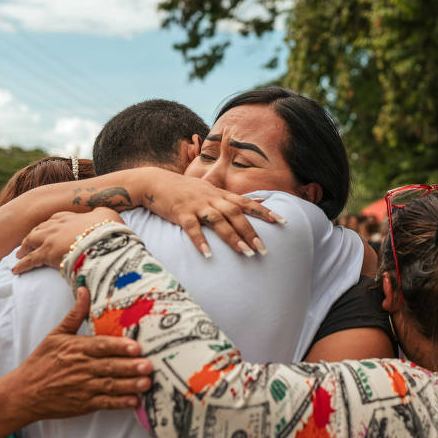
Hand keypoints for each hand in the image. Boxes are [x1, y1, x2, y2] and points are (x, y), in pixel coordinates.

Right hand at [0, 287, 152, 422]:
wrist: (24, 392)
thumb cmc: (42, 361)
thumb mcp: (56, 335)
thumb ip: (75, 314)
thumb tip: (84, 289)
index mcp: (76, 349)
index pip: (100, 346)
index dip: (119, 347)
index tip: (136, 346)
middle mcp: (81, 368)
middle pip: (109, 366)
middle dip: (129, 366)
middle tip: (148, 365)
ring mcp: (83, 388)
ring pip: (110, 385)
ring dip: (130, 385)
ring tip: (147, 383)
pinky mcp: (84, 405)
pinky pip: (105, 403)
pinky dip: (120, 403)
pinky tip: (134, 401)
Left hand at [13, 208, 120, 273]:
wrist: (102, 236)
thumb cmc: (108, 227)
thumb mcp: (107, 214)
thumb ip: (101, 214)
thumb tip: (102, 216)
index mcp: (70, 216)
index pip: (54, 219)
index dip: (49, 226)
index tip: (45, 230)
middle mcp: (56, 225)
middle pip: (39, 229)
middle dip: (32, 236)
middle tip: (27, 244)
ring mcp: (49, 238)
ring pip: (30, 242)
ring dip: (24, 248)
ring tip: (19, 255)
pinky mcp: (46, 254)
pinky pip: (30, 260)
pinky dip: (21, 265)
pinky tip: (16, 270)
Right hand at [138, 167, 283, 256]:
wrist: (154, 182)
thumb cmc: (184, 189)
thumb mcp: (208, 189)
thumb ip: (229, 198)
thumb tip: (255, 201)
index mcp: (219, 194)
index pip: (246, 202)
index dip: (265, 212)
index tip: (283, 222)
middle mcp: (211, 198)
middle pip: (236, 214)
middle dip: (251, 232)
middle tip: (263, 250)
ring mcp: (196, 205)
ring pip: (218, 221)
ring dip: (233, 238)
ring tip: (246, 254)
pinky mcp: (180, 213)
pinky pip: (192, 228)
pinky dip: (200, 241)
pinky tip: (208, 255)